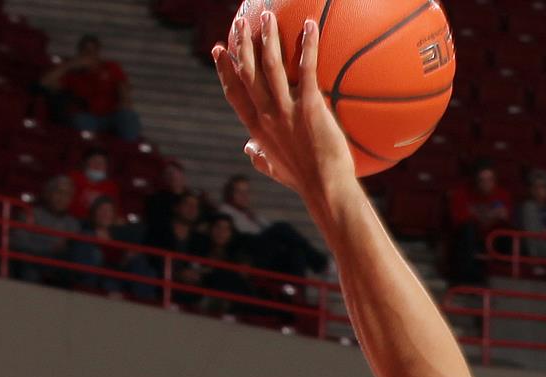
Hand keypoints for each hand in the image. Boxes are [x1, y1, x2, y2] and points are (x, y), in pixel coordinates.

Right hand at [212, 11, 354, 205]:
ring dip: (267, 37)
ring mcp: (286, 109)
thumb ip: (259, 156)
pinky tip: (311, 26)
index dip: (225, 69)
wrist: (325, 189)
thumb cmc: (303, 181)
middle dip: (242, 44)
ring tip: (267, 16)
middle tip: (241, 23)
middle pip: (248, 71)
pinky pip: (307, 68)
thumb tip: (247, 149)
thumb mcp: (274, 169)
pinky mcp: (310, 106)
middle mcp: (266, 115)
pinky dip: (308, 45)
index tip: (219, 50)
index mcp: (256, 128)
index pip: (234, 92)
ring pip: (270, 64)